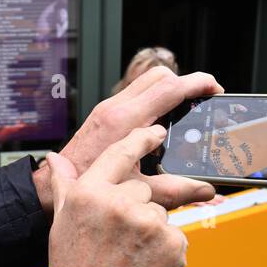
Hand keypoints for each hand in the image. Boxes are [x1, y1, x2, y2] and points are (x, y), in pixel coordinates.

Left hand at [33, 67, 224, 216]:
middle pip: (159, 76)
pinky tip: (162, 118)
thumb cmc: (86, 187)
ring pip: (146, 81)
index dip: (197, 84)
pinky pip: (135, 93)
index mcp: (125, 120)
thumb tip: (206, 190)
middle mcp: (115, 108)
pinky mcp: (104, 114)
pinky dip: (154, 98)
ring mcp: (108, 108)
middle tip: (203, 97)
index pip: (169, 87)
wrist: (52, 187)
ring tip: (186, 105)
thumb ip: (175, 189)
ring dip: (169, 87)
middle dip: (186, 82)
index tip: (214, 89)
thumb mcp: (137, 190)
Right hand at [46, 126, 187, 266]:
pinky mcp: (171, 242)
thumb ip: (64, 185)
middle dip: (135, 208)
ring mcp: (148, 223)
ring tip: (129, 252)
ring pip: (159, 214)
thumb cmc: (75, 264)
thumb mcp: (62, 220)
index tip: (154, 134)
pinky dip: (164, 249)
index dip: (141, 139)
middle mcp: (120, 203)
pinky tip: (143, 262)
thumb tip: (54, 159)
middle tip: (118, 235)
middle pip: (142, 190)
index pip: (121, 153)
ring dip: (150, 230)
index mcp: (91, 192)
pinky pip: (174, 235)